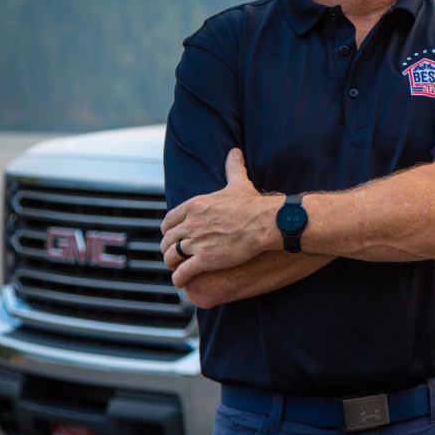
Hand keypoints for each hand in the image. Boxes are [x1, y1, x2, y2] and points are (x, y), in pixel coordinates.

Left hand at [161, 149, 280, 289]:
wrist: (266, 223)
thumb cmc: (254, 204)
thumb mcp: (238, 183)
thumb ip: (233, 168)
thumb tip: (235, 152)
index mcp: (193, 206)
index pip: (168, 221)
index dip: (168, 232)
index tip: (172, 237)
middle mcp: (190, 223)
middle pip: (167, 240)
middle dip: (168, 248)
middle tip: (173, 255)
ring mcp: (196, 242)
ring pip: (171, 256)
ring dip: (171, 264)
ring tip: (176, 269)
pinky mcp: (205, 259)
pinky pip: (183, 272)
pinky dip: (179, 278)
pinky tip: (181, 282)